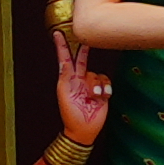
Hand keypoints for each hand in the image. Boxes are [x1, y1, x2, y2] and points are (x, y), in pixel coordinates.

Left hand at [52, 35, 114, 152]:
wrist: (84, 129)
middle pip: (82, 60)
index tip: (57, 34)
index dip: (61, 47)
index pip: (65, 59)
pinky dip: (105, 88)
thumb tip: (64, 63)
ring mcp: (91, 85)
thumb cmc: (70, 114)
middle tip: (86, 39)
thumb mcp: (64, 94)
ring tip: (94, 96)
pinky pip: (106, 81)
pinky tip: (102, 96)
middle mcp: (79, 80)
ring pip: (97, 74)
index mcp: (68, 80)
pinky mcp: (102, 91)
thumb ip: (65, 77)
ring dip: (97, 85)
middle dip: (84, 50)